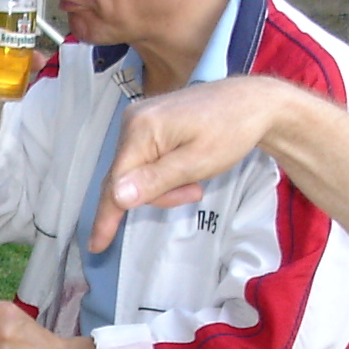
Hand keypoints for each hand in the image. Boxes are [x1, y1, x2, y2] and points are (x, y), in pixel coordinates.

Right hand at [90, 74, 304, 251]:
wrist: (252, 102)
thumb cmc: (231, 131)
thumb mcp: (197, 163)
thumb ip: (156, 181)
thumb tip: (116, 197)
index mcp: (141, 129)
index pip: (116, 182)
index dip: (107, 216)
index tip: (96, 245)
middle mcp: (132, 121)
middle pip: (126, 178)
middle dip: (157, 195)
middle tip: (195, 192)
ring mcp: (139, 119)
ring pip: (136, 172)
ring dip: (164, 185)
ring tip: (196, 180)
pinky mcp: (149, 121)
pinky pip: (144, 159)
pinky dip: (164, 172)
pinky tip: (186, 168)